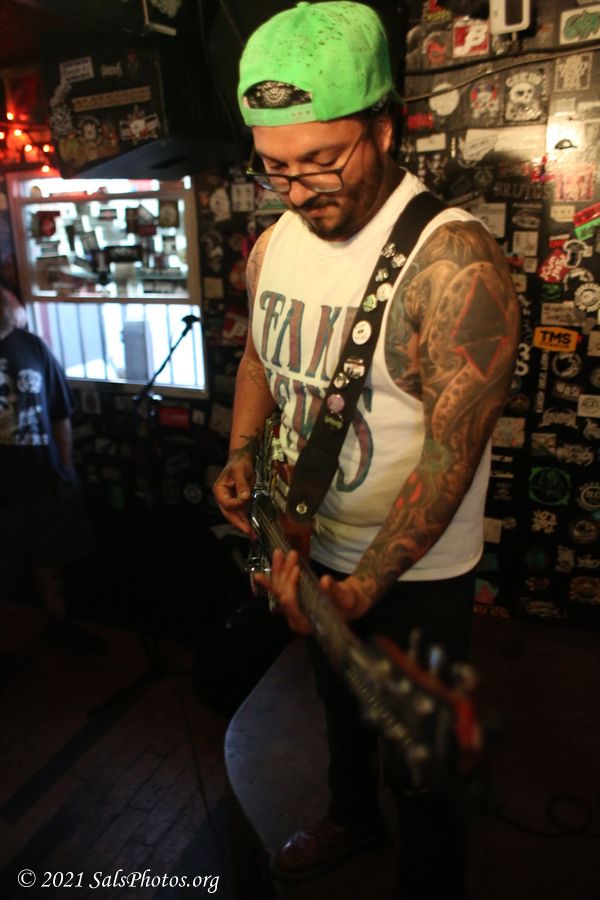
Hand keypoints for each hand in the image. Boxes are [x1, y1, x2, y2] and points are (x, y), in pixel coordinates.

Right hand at [212, 454, 253, 534]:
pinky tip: (253, 526)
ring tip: (252, 533)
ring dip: (243, 524)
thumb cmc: (239, 462)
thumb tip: (244, 497)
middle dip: (239, 523)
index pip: (227, 503)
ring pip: (235, 516)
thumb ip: (241, 484)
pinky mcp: (238, 501)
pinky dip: (247, 519)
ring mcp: (230, 500)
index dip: (236, 504)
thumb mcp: (240, 470)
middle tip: (248, 531)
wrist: (243, 459)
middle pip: (229, 514)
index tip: (246, 500)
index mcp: (219, 490)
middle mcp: (223, 497)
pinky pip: (241, 513)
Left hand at [253, 548, 372, 634]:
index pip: (290, 604)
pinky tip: (258, 576)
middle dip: (285, 573)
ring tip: (277, 554)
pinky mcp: (291, 602)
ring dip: (277, 572)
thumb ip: (334, 591)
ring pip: (278, 591)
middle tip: (291, 554)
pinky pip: (278, 592)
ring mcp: (290, 610)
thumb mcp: (344, 598)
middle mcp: (293, 618)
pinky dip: (269, 583)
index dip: (291, 585)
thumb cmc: (346, 604)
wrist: (347, 604)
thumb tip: (325, 581)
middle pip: (282, 594)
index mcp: (304, 623)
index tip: (298, 568)